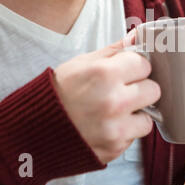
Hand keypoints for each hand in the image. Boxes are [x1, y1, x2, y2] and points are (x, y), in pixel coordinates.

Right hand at [52, 38, 160, 163]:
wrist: (32, 131)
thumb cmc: (58, 93)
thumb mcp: (82, 63)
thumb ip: (115, 50)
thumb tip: (138, 35)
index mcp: (104, 74)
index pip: (144, 64)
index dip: (135, 67)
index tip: (126, 72)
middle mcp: (113, 101)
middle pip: (153, 90)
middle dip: (140, 89)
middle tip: (123, 91)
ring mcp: (115, 128)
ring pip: (148, 117)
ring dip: (136, 114)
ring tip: (115, 112)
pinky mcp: (115, 148)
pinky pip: (134, 136)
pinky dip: (125, 132)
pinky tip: (107, 126)